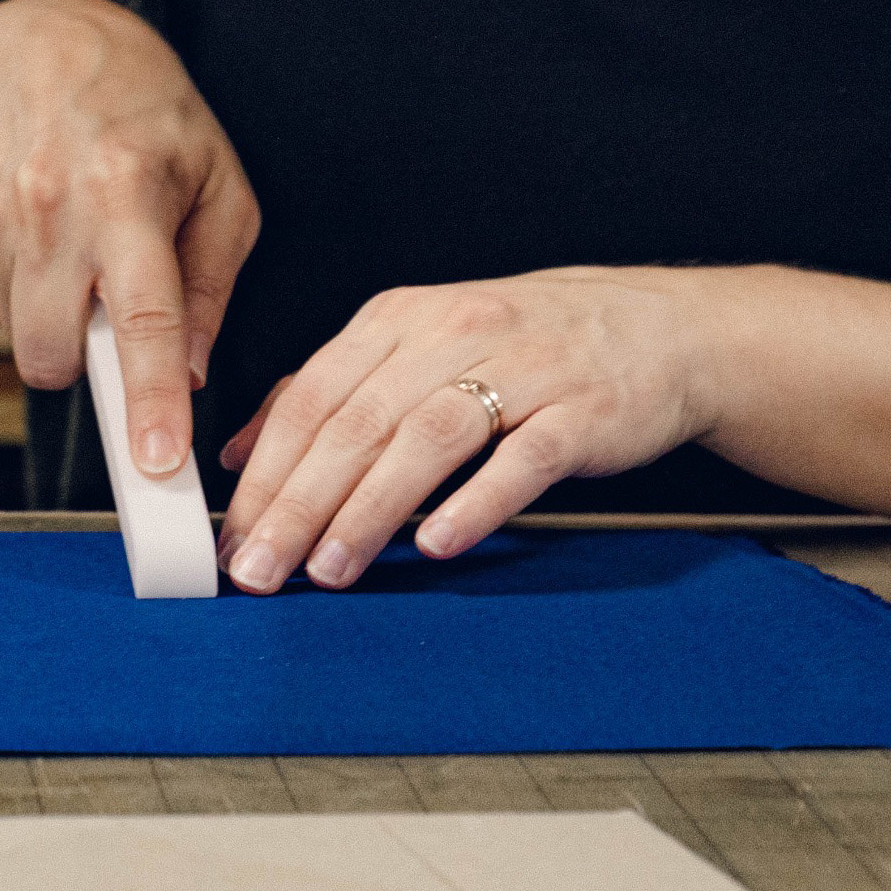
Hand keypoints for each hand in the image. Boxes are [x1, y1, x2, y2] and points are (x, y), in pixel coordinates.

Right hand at [0, 0, 260, 476]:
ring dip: (56, 322)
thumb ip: (212, 281)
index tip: (156, 464)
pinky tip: (43, 235)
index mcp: (127, 192)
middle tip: (117, 323)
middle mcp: (48, 207)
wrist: (37, 41)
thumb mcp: (218, 181)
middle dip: (89, 366)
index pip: (142, 319)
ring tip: (82, 254)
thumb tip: (190, 372)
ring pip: (19, 339)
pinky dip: (24, 291)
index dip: (148, 400)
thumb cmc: (146, 112)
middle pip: (53, 356)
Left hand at [217, 267, 725, 590]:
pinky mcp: (583, 411)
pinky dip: (475, 501)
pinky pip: (522, 459)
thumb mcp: (414, 346)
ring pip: (426, 440)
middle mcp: (452, 335)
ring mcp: (522, 370)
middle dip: (298, 503)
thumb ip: (327, 394)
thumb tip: (240, 455)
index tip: (234, 536)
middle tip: (262, 567)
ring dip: (369, 510)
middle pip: (357, 423)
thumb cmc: (522, 345)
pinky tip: (436, 541)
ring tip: (329, 569)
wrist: (657, 328)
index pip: (311, 398)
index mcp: (398, 321)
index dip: (266, 471)